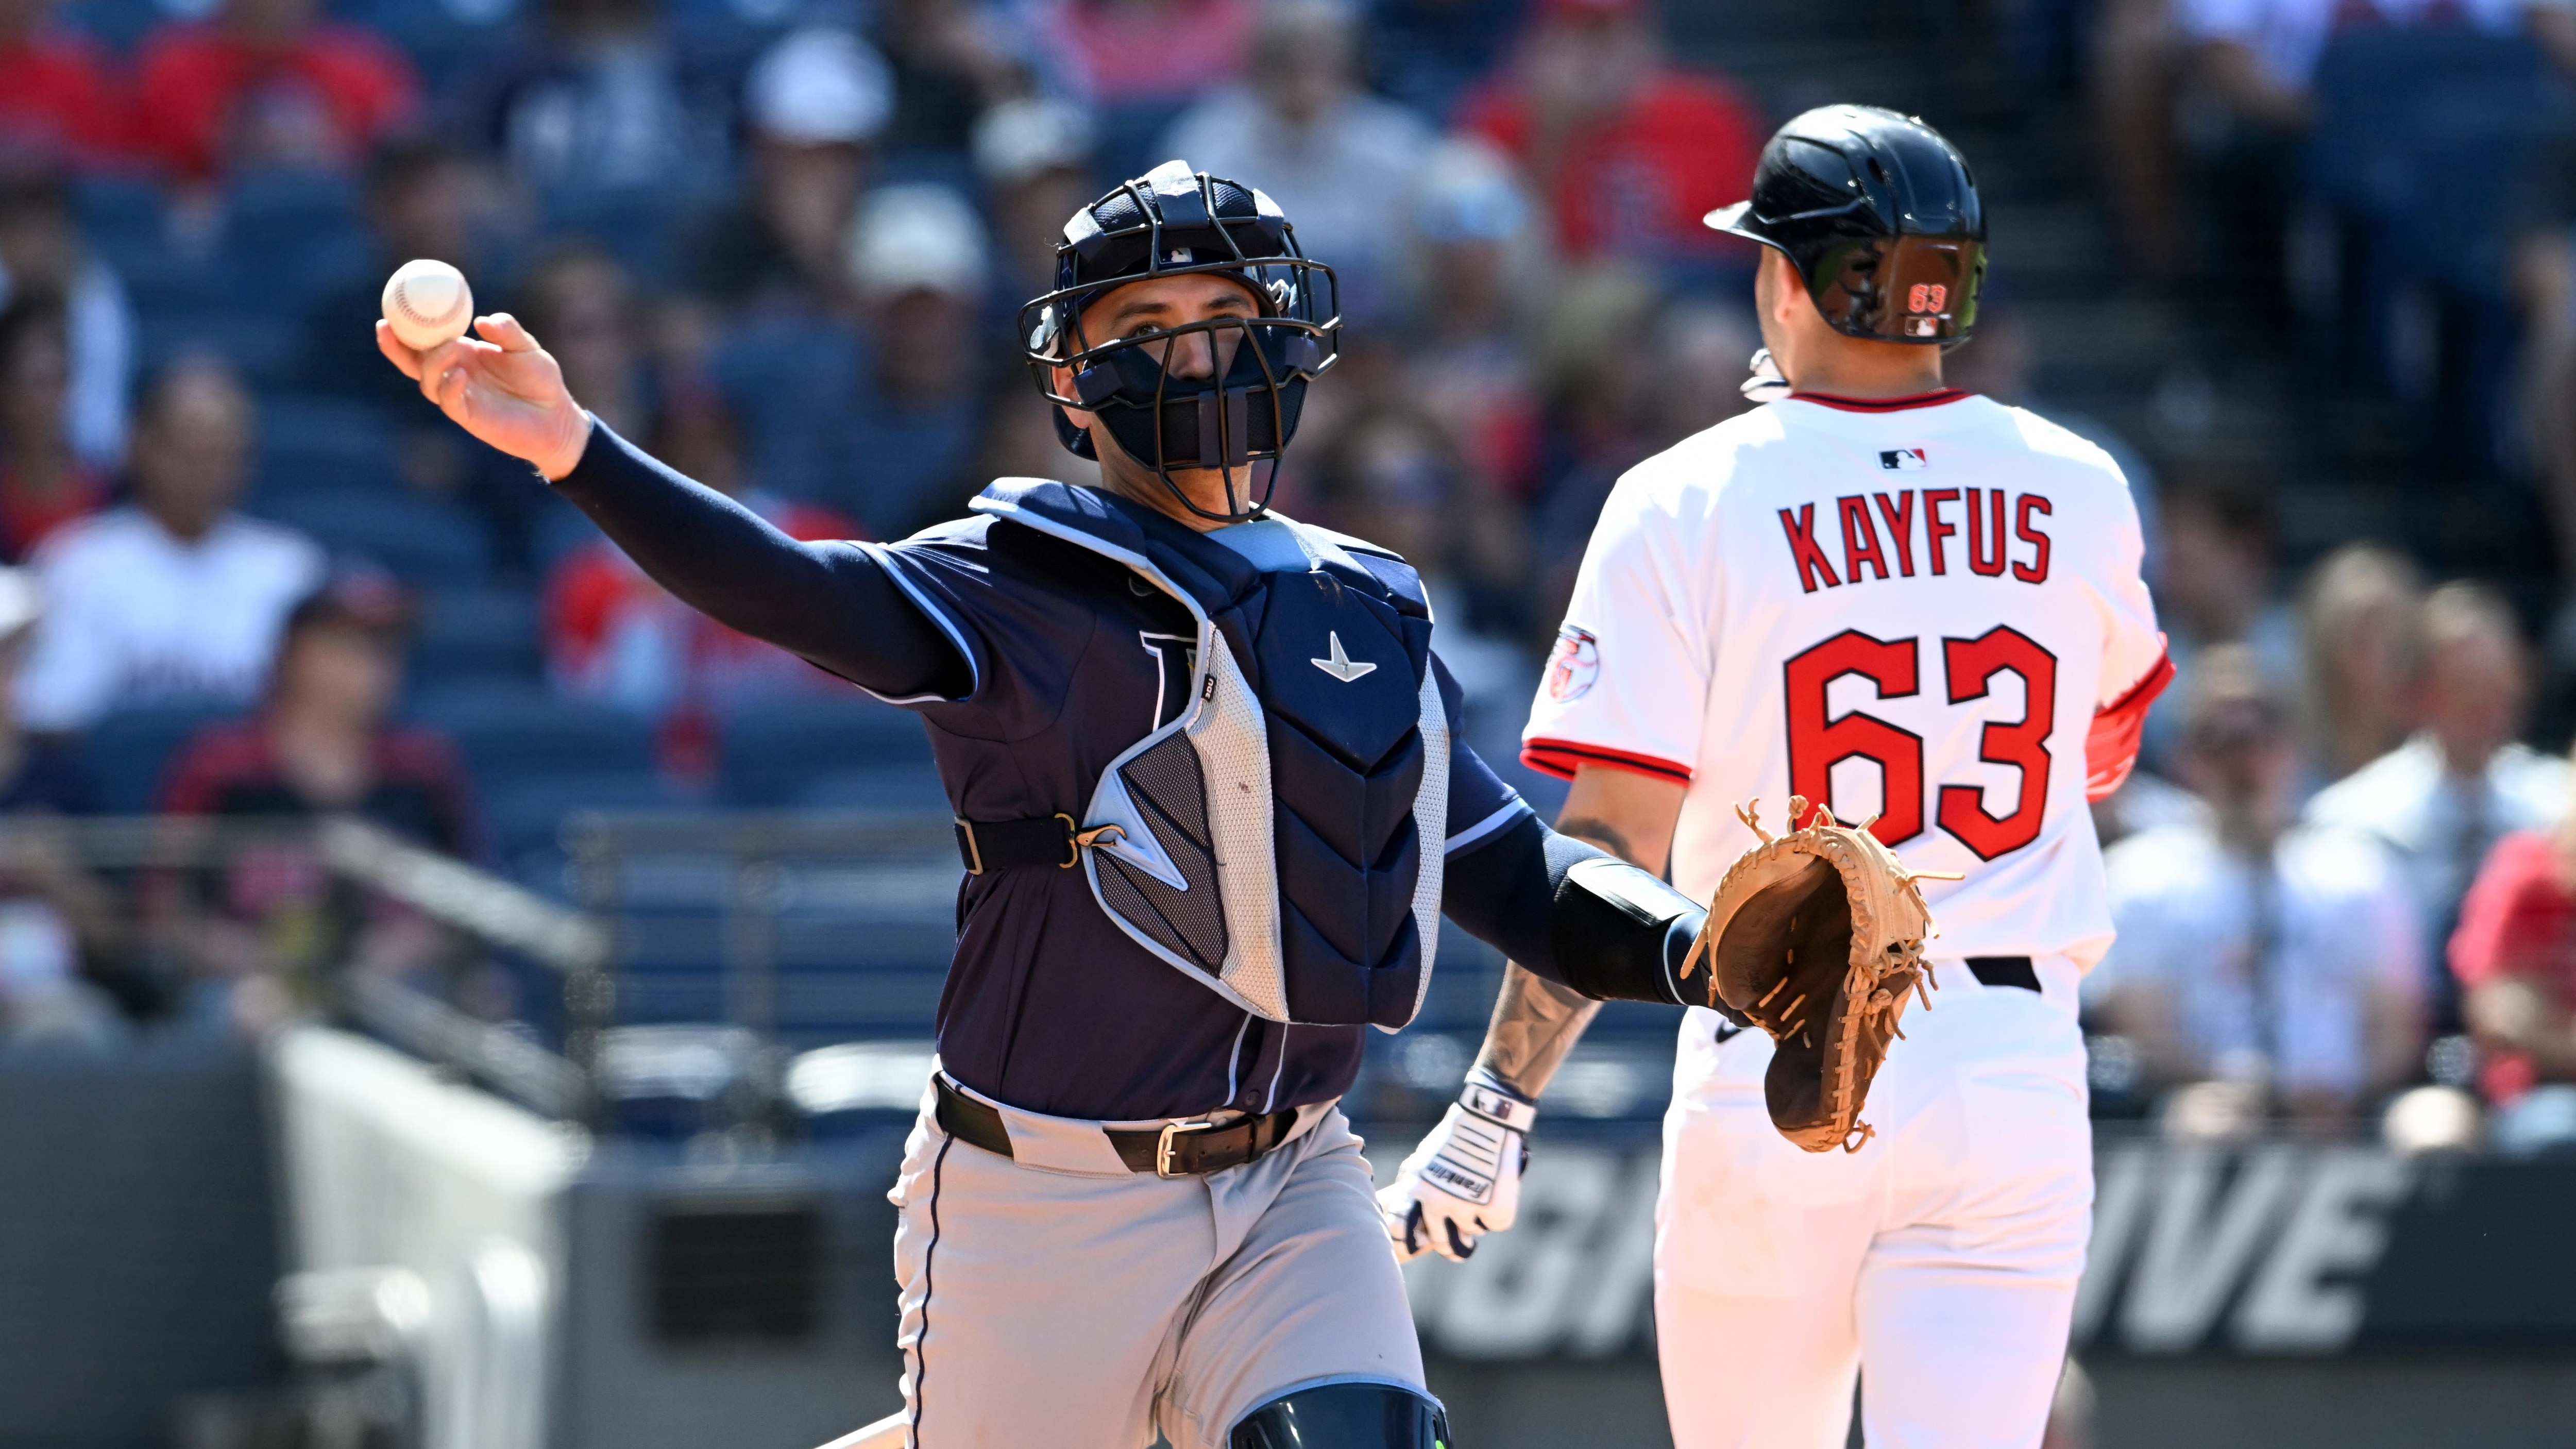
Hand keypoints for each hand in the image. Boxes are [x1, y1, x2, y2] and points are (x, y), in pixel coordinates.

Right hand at [376, 313, 592, 479]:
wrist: (557, 417)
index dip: (406, 328)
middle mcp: (455, 374)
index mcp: (463, 354)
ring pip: (428, 381)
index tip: (393, 307)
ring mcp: (460, 396)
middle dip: (396, 347)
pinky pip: (449, 402)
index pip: (427, 341)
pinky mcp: (469, 417)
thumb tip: (481, 321)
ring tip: (451, 347)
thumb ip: (507, 331)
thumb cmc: (541, 380)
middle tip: (386, 326)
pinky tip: (459, 375)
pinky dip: (448, 387)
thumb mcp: (527, 348)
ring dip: (432, 363)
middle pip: (414, 362)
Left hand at [1377, 1070, 1534, 1262]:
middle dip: (1451, 1237)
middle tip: (1459, 1225)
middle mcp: (1438, 1204)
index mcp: (1415, 1192)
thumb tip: (1410, 1222)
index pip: (1401, 1234)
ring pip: (1471, 1231)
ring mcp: (1467, 1208)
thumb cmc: (1451, 1140)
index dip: (1409, 1243)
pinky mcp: (1495, 1210)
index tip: (1418, 1243)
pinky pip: (1494, 1224)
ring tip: (1481, 1190)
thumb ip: (1416, 1192)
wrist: (1486, 1119)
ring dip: (1476, 1217)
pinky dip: (1496, 1212)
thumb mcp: (1421, 1164)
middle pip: (1442, 1242)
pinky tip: (1497, 1189)